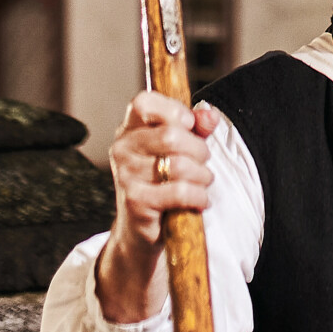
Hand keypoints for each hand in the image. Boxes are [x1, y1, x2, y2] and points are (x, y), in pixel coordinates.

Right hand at [94, 91, 220, 322]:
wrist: (141, 230)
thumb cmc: (162, 183)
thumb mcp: (180, 150)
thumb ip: (196, 128)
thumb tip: (210, 115)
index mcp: (130, 129)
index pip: (144, 102)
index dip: (172, 110)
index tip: (188, 125)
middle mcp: (122, 149)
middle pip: (172, 135)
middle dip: (200, 151)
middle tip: (203, 163)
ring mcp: (126, 175)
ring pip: (180, 165)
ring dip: (203, 176)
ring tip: (201, 183)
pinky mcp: (135, 201)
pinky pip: (180, 191)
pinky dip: (199, 196)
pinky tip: (199, 200)